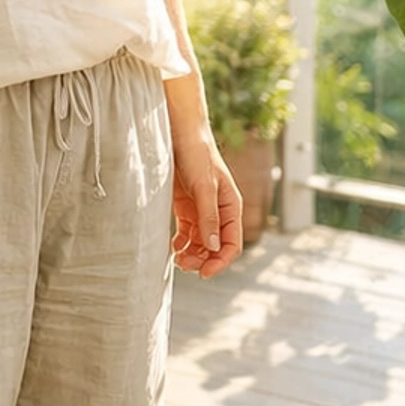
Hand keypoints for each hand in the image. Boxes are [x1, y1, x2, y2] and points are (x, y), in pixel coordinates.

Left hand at [170, 121, 242, 277]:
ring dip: (192, 254)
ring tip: (177, 259)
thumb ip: (208, 216)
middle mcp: (218, 210)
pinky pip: (187, 233)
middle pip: (215, 247)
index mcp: (230, 206)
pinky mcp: (186, 206)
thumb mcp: (204, 186)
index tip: (204, 274)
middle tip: (184, 265)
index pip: (231, 243)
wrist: (179, 131)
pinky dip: (181, 244)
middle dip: (202, 259)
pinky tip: (173, 247)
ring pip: (201, 242)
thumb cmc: (197, 154)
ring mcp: (201, 209)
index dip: (220, 261)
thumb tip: (213, 247)